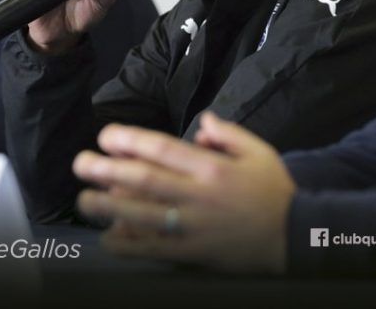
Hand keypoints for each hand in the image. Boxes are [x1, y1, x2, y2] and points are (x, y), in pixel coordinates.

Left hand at [73, 112, 295, 273]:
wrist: (295, 236)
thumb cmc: (274, 191)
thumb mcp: (259, 151)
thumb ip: (228, 134)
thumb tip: (202, 123)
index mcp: (213, 166)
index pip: (163, 148)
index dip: (130, 141)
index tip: (106, 136)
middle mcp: (200, 194)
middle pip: (145, 179)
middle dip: (108, 170)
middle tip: (81, 163)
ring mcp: (195, 225)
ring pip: (144, 214)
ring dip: (109, 207)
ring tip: (84, 198)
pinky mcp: (194, 252)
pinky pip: (155, 249)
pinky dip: (130, 245)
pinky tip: (109, 238)